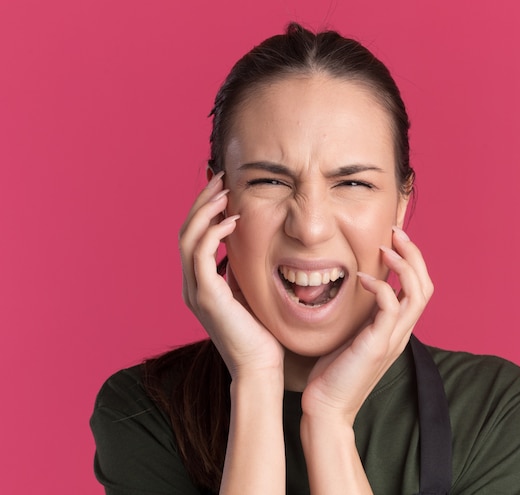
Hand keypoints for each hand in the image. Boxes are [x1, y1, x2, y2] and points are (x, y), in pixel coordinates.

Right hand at [178, 172, 283, 378]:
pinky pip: (200, 255)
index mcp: (200, 283)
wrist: (260, 367)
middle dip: (202, 202)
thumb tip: (242, 249)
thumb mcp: (247, 293)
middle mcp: (192, 285)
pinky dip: (212, 233)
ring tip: (224, 191)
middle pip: (186, 231)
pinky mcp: (206, 297)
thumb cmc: (260, 333)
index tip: (222, 188)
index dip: (204, 210)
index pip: (194, 237)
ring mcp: (196, 291)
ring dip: (204, 211)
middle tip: (220, 179)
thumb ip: (238, 272)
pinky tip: (231, 220)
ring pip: (188, 239)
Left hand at [301, 227, 433, 425]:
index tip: (393, 239)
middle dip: (414, 254)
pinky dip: (381, 287)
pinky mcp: (377, 345)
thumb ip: (362, 314)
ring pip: (417, 293)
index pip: (419, 288)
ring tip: (385, 247)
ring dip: (404, 265)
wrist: (326, 407)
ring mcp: (392, 339)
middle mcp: (401, 332)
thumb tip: (356, 287)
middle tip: (395, 232)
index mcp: (397, 329)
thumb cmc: (334, 371)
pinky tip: (362, 278)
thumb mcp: (352, 335)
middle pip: (426, 285)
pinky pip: (389, 307)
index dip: (411, 260)